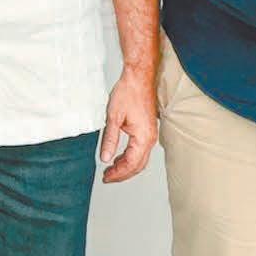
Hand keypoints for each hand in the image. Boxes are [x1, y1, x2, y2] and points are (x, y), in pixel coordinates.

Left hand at [98, 67, 157, 182]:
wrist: (138, 78)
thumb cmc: (128, 93)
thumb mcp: (113, 117)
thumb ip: (110, 140)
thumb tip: (105, 157)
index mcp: (143, 137)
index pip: (131, 164)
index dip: (118, 173)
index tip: (106, 177)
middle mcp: (150, 138)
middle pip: (138, 165)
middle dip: (122, 174)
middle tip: (107, 177)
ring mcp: (150, 134)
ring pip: (140, 159)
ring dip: (126, 166)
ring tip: (111, 169)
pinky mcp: (147, 130)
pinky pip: (140, 150)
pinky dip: (129, 157)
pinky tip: (118, 157)